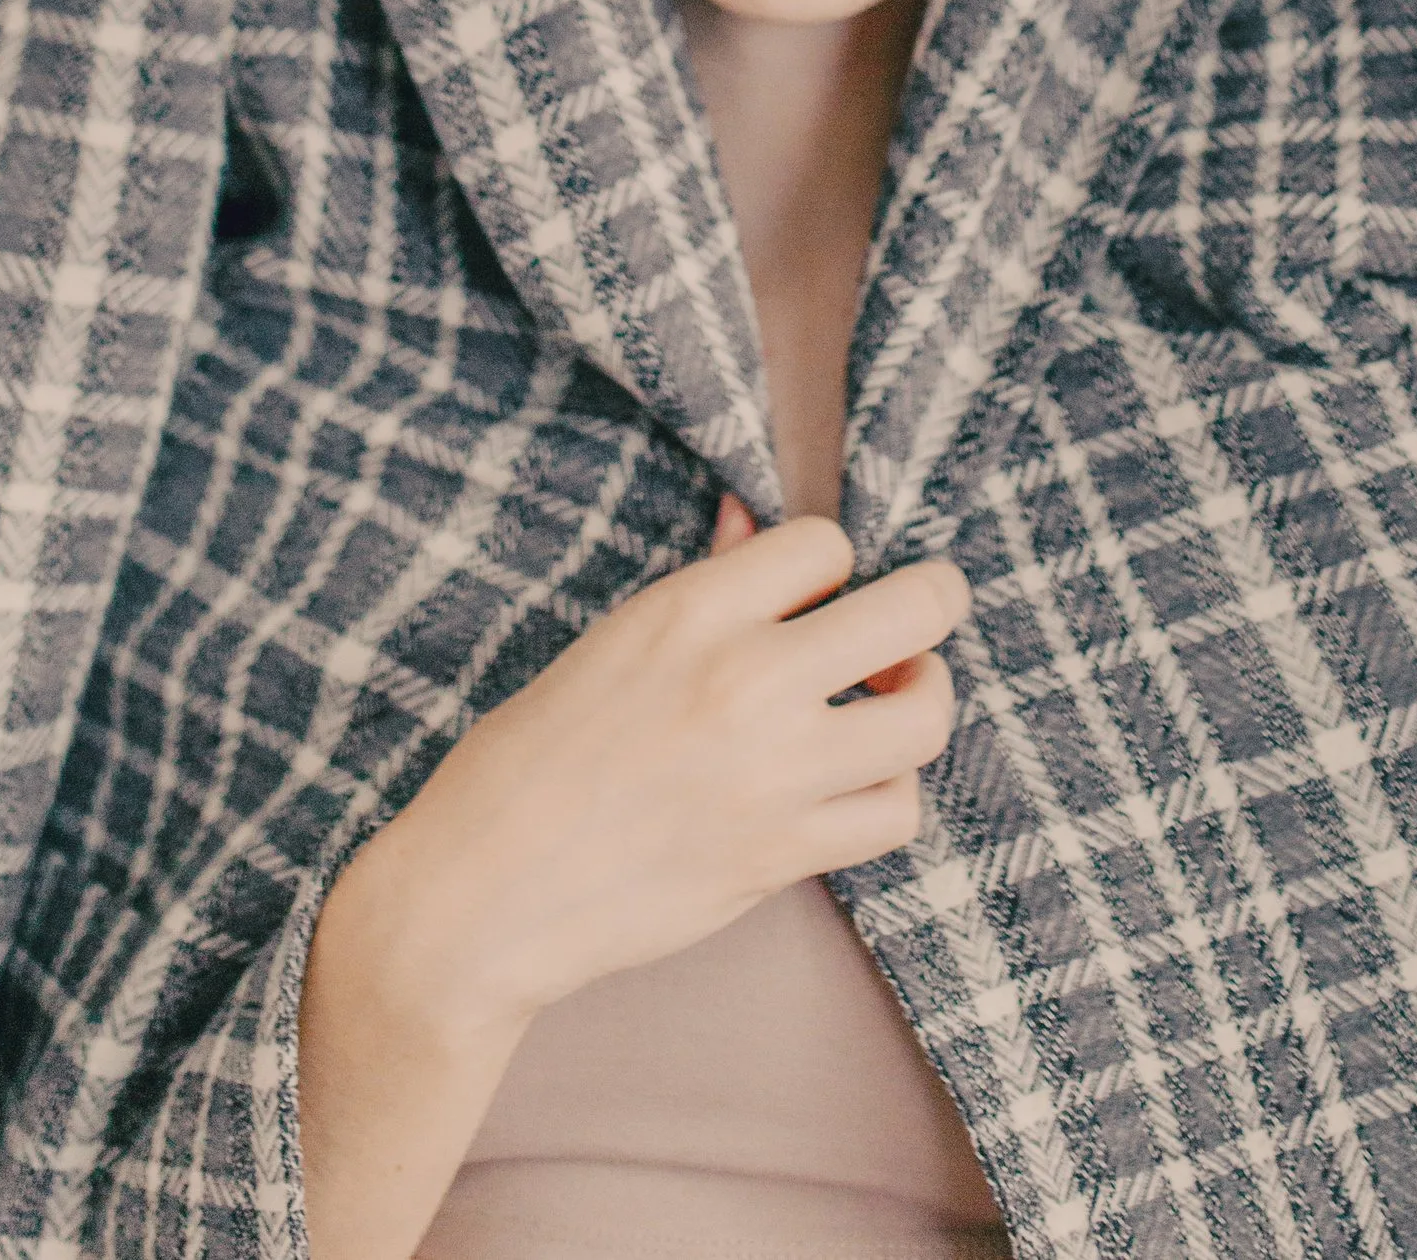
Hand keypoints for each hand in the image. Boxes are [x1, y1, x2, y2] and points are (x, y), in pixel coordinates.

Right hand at [310, 499, 967, 1043]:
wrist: (484, 894)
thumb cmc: (527, 759)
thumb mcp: (610, 642)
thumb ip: (702, 585)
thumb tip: (751, 523)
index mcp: (689, 613)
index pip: (828, 543)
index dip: (830, 564)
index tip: (812, 593)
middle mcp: (744, 682)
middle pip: (916, 610)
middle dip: (932, 602)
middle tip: (914, 619)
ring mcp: (772, 774)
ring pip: (925, 716)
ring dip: (923, 700)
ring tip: (891, 702)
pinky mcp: (781, 856)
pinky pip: (895, 812)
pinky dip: (888, 792)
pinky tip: (853, 784)